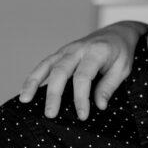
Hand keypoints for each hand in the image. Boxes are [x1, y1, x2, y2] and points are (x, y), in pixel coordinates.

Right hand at [17, 21, 146, 118]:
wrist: (118, 32)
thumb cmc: (122, 52)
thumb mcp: (123, 69)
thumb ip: (109, 86)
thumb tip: (99, 106)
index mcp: (96, 51)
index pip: (84, 77)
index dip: (81, 98)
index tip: (82, 115)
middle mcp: (78, 48)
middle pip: (61, 71)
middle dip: (54, 94)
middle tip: (50, 114)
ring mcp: (67, 49)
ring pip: (46, 65)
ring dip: (33, 82)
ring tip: (24, 100)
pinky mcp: (61, 52)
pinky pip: (44, 64)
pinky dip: (33, 77)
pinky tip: (25, 91)